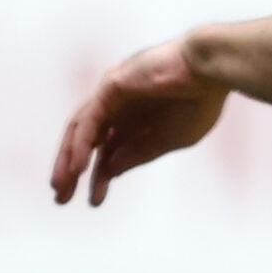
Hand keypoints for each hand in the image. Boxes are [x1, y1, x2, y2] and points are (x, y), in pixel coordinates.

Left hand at [50, 37, 229, 206]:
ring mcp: (113, 95)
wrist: (211, 70)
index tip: (94, 201)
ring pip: (81, 129)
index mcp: (137, 119)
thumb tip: (110, 171)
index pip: (109, 150)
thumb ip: (138, 154)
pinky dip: (82, 144)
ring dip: (68, 158)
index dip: (100, 176)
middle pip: (88, 141)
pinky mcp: (111, 86)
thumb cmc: (200, 101)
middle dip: (73, 169)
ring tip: (60, 186)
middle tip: (61, 198)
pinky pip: (89, 119)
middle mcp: (120, 107)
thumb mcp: (168, 140)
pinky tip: (78, 167)